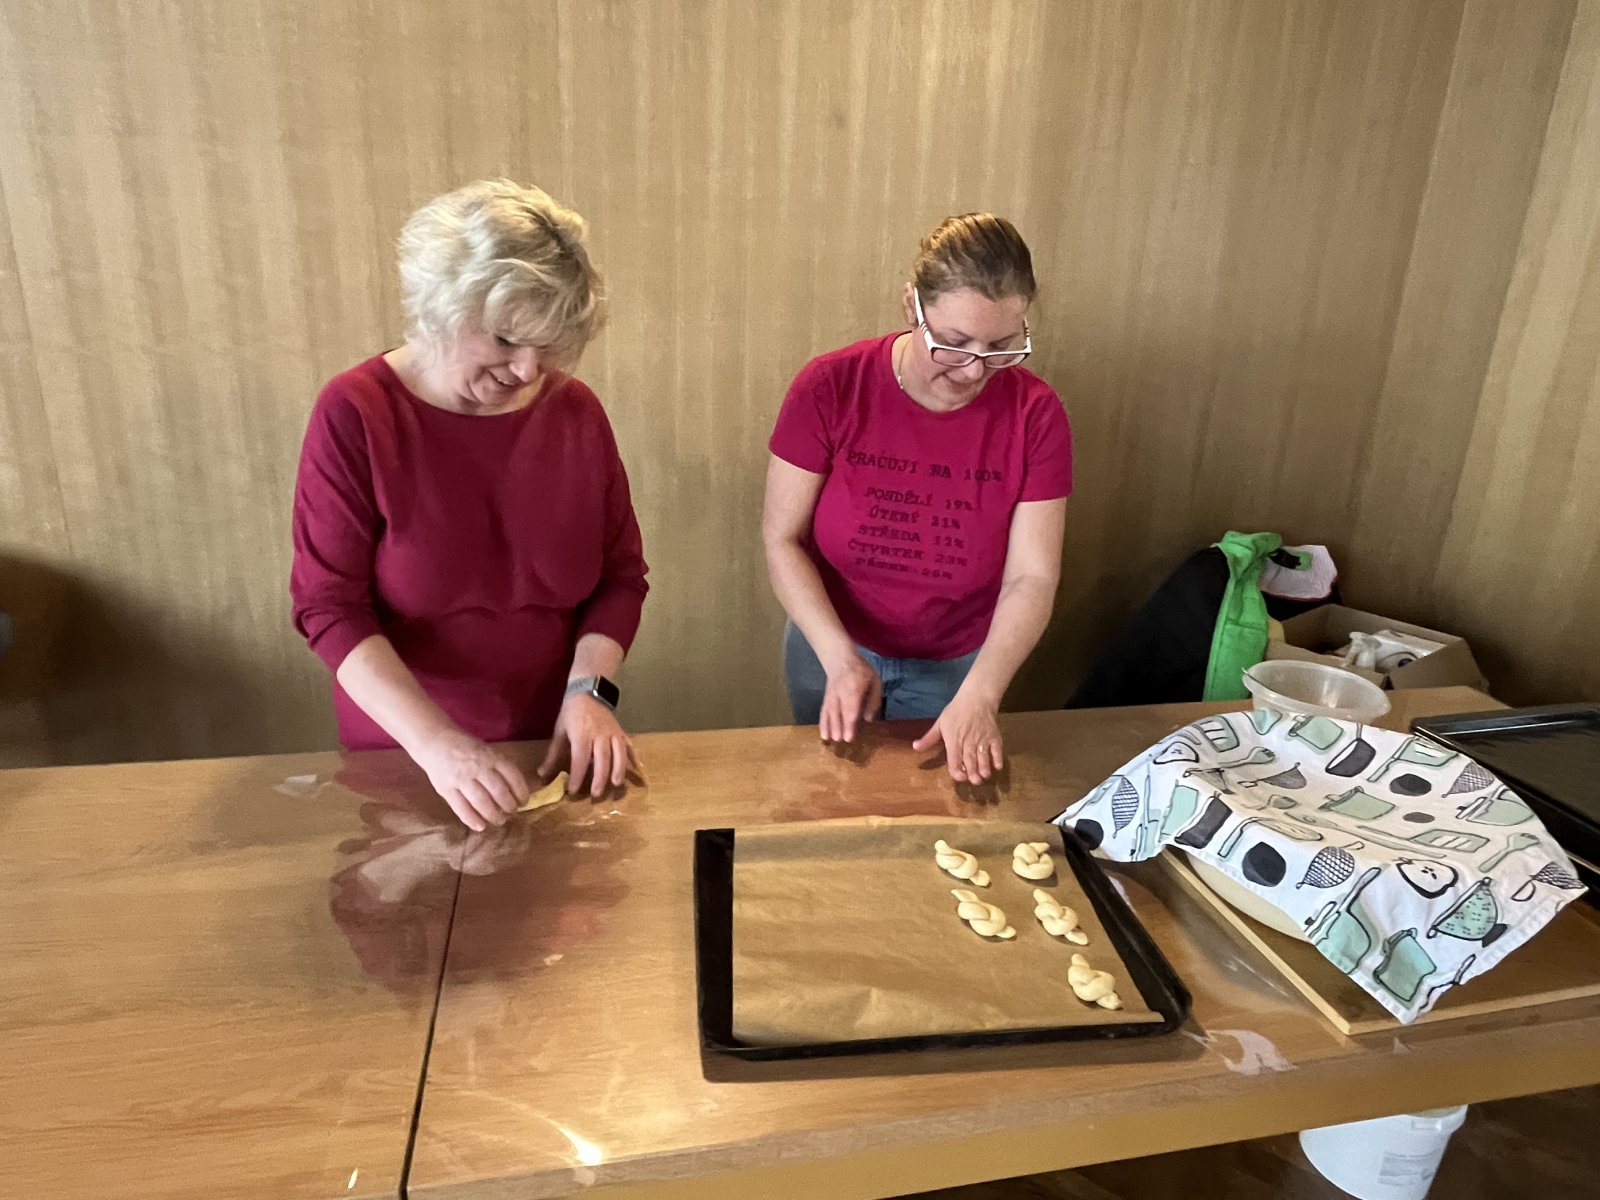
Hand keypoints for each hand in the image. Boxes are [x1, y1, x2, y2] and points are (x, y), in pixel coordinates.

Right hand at [410, 727, 529, 831]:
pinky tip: (480, 826)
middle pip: (498, 792)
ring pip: (481, 802)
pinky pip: (461, 807)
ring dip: (493, 815)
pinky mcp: (446, 788)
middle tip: (512, 813)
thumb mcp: (486, 749)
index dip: (521, 792)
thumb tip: (514, 789)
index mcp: (491, 755)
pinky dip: (472, 819)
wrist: (434, 740)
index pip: (513, 776)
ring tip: (499, 820)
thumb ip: (498, 766)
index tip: (523, 802)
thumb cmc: (465, 746)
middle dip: (509, 806)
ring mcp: (461, 778)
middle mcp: (477, 767)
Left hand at [539, 693, 635, 796]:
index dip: (576, 776)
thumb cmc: (571, 713)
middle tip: (596, 794)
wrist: (588, 691)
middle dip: (600, 778)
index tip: (572, 791)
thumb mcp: (559, 731)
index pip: (580, 759)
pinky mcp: (621, 732)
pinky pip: (629, 745)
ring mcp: (613, 733)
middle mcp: (599, 735)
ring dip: (619, 770)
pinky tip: (637, 769)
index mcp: (582, 735)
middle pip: (602, 759)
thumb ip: (553, 754)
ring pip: (619, 753)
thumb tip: (541, 774)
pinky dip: (634, 757)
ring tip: (617, 785)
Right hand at [820, 649, 882, 742]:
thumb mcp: (874, 681)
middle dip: (838, 726)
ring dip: (829, 726)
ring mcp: (831, 695)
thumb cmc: (861, 672)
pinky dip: (822, 723)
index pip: (851, 707)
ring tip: (829, 740)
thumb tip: (868, 719)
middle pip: (838, 711)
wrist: (840, 659)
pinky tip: (824, 735)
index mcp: (854, 687)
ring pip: (829, 712)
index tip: (849, 736)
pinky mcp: (826, 698)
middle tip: (840, 740)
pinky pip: (823, 711)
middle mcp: (840, 692)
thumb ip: (873, 701)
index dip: (849, 722)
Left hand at [912, 690, 1003, 782]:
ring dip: (984, 768)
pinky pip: (997, 750)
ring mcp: (983, 739)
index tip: (959, 777)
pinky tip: (997, 767)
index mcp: (954, 739)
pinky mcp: (994, 737)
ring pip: (984, 757)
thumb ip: (929, 738)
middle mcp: (968, 741)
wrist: (976, 698)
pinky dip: (998, 759)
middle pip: (970, 760)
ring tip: (984, 777)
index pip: (954, 758)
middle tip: (974, 781)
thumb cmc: (956, 712)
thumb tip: (914, 747)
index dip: (956, 769)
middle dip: (972, 772)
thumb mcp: (940, 723)